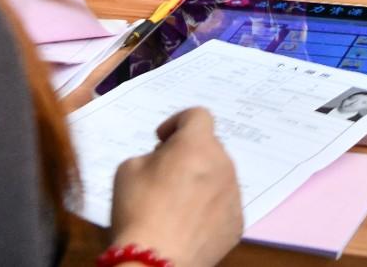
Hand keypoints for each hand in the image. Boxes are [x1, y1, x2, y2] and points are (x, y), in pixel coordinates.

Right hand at [110, 109, 241, 266]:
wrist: (156, 262)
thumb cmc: (138, 210)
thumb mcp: (129, 168)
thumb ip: (152, 155)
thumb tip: (166, 161)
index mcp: (197, 144)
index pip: (198, 115)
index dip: (177, 122)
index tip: (161, 140)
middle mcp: (223, 164)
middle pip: (210, 146)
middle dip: (190, 153)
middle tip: (166, 173)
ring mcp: (234, 195)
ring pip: (219, 176)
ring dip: (202, 179)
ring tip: (178, 202)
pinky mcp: (237, 223)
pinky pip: (224, 204)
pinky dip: (209, 207)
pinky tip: (189, 224)